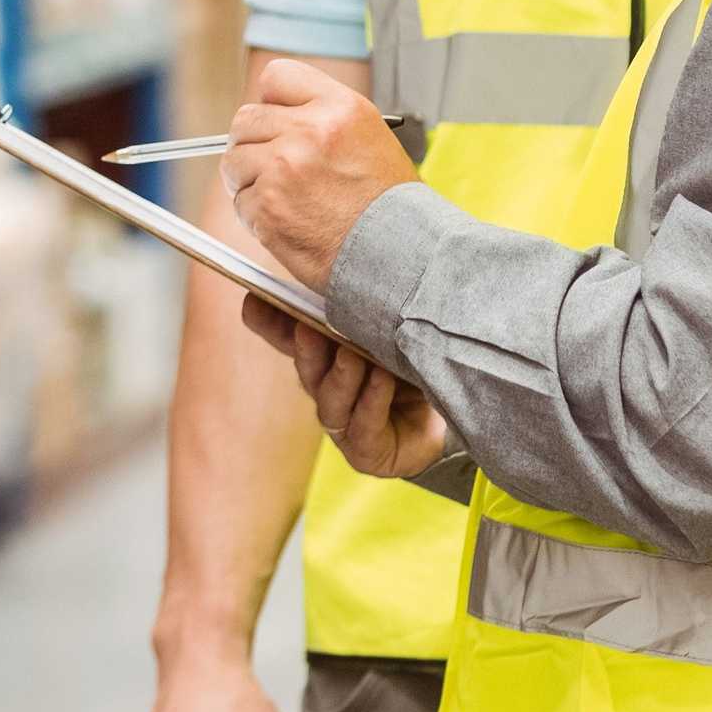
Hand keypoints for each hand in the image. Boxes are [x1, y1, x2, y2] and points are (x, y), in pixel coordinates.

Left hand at [222, 56, 416, 294]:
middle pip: (245, 119)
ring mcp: (283, 167)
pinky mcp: (266, 206)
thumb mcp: (369, 138)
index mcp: (338, 107)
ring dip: (249, 180)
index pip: (276, 77)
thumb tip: (277, 116)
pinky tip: (287, 223)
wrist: (399, 255)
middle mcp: (308, 130)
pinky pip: (240, 202)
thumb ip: (322, 119)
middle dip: (253, 144)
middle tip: (270, 167)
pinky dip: (255, 215)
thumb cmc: (389, 205)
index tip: (273, 119)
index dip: (270, 101)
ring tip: (283, 199)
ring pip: (234, 161)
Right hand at [243, 298, 452, 481]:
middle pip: (306, 368)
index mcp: (328, 355)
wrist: (455, 414)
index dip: (269, 320)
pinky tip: (382, 380)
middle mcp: (329, 388)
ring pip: (330, 399)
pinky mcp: (365, 451)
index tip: (255, 299)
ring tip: (353, 355)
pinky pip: (362, 426)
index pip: (288, 335)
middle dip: (306, 349)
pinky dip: (371, 400)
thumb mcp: (396, 330)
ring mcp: (345, 423)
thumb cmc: (420, 365)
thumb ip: (372, 306)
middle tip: (309, 328)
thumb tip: (353, 259)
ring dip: (341, 375)